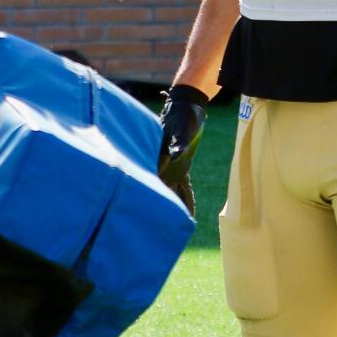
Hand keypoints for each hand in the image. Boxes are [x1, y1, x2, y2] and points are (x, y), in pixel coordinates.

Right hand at [157, 84, 208, 215]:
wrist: (187, 106)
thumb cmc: (182, 115)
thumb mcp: (181, 128)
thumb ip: (177, 142)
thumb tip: (175, 155)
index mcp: (158, 157)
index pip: (153, 180)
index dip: (150, 196)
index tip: (148, 214)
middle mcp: (162, 164)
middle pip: (159, 190)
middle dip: (159, 208)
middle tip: (157, 230)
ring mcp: (172, 166)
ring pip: (171, 192)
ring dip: (172, 207)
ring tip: (172, 227)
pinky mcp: (181, 166)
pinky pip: (183, 187)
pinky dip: (186, 199)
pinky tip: (188, 214)